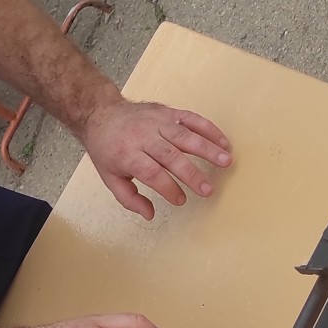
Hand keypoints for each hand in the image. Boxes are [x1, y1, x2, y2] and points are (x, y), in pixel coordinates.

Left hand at [77, 99, 230, 219]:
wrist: (101, 113)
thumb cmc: (108, 149)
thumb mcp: (109, 177)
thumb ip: (129, 199)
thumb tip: (150, 215)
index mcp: (128, 155)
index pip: (152, 173)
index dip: (168, 188)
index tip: (181, 200)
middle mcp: (144, 137)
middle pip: (171, 156)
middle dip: (191, 174)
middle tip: (208, 190)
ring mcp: (157, 122)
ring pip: (185, 136)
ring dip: (208, 149)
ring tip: (225, 162)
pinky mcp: (168, 112)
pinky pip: (191, 119)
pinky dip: (209, 129)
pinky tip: (223, 142)